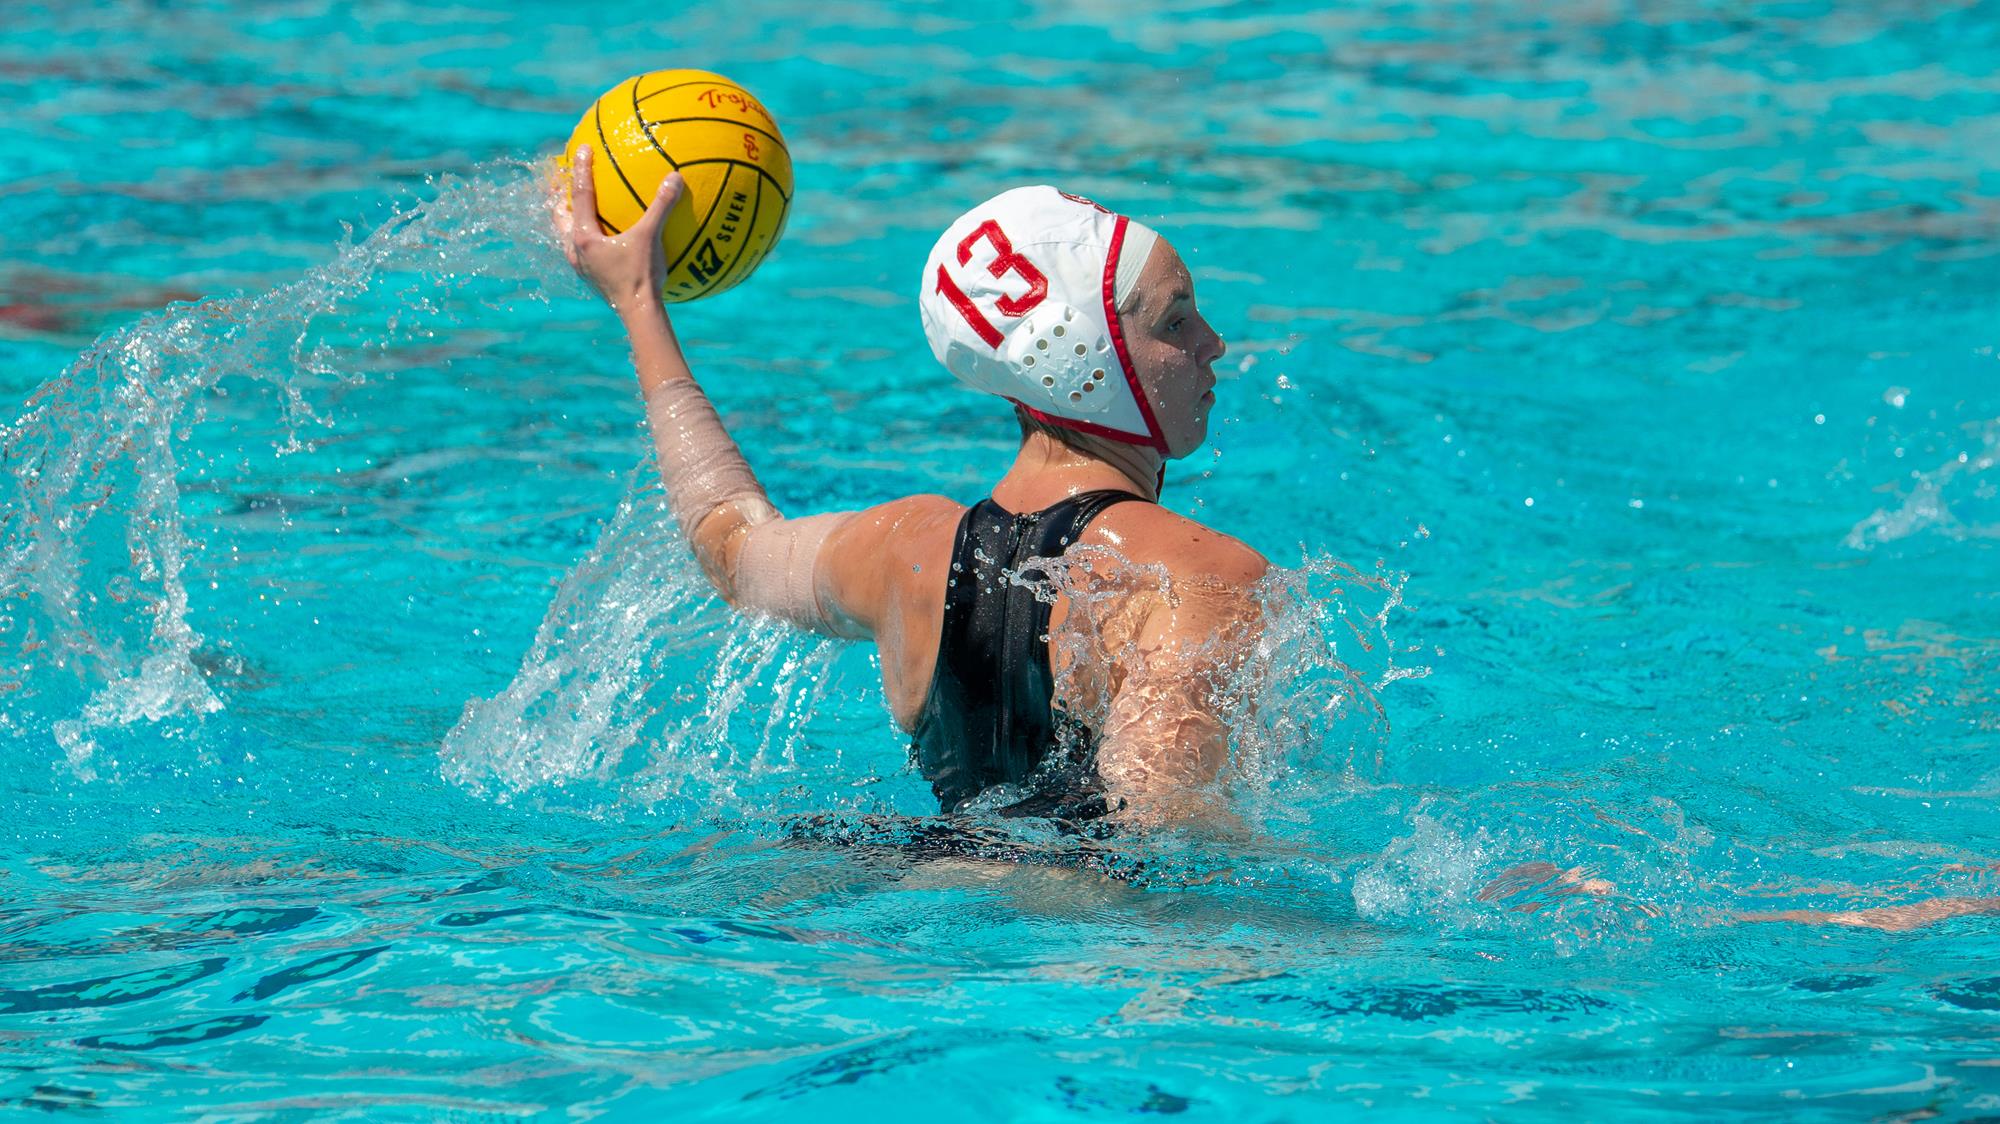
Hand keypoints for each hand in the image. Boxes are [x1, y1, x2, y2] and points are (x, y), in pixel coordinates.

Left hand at [560, 144, 684, 315]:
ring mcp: (581, 266)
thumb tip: (675, 177)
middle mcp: (575, 250)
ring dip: (568, 218)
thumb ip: (661, 206)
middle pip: (559, 215)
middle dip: (559, 196)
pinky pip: (583, 250)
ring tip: (574, 207)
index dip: (580, 169)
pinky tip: (602, 237)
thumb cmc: (642, 277)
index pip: (579, 194)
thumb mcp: (651, 238)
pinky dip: (587, 236)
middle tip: (561, 179)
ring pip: (566, 235)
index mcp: (583, 236)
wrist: (638, 315)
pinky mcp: (592, 277)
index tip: (581, 148)